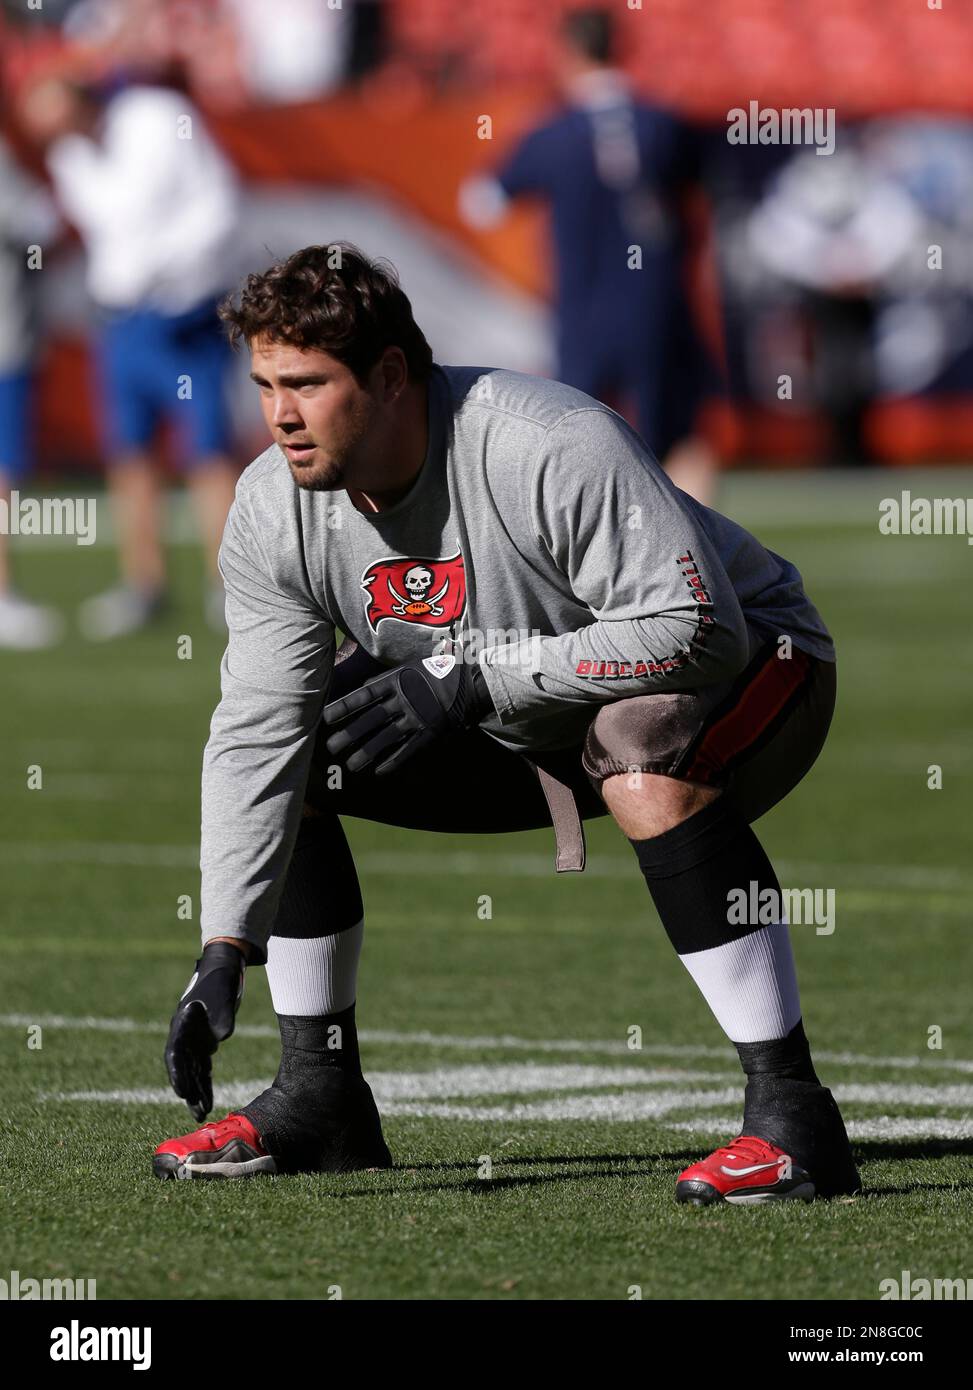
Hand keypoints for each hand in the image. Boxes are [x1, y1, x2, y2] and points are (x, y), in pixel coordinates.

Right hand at [164, 942, 244, 1120]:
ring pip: (192, 1070)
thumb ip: (222, 1015)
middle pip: (182, 1067)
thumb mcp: (223, 994)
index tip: (181, 1092)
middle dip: (188, 1090)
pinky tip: (208, 1100)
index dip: (178, 1073)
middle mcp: (184, 1033)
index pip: (176, 1052)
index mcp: (183, 1021)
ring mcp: (193, 1038)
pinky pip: (202, 1067)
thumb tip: (222, 1037)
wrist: (224, 966)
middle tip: (196, 1111)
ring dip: (196, 1091)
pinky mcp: (204, 1041)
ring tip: (202, 1114)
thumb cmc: (221, 979)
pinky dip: (205, 1083)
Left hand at [322, 651, 492, 775]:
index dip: (344, 706)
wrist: (471, 682)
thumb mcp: (409, 667)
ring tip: (351, 765)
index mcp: (397, 681)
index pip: (364, 695)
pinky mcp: (431, 733)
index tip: (326, 718)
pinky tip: (380, 772)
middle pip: (371, 720)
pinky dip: (394, 762)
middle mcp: (404, 700)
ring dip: (367, 753)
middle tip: (330, 747)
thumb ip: (385, 679)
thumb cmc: (436, 671)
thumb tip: (362, 688)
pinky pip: (409, 750)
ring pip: (387, 738)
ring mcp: (418, 718)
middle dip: (349, 734)